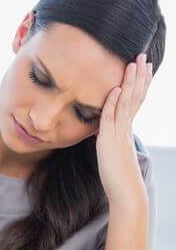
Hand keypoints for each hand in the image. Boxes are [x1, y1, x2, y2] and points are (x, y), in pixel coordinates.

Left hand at [95, 53, 152, 204]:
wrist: (126, 194)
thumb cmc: (118, 175)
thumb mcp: (112, 151)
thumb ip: (111, 137)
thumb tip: (105, 130)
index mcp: (126, 129)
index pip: (135, 100)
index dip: (139, 82)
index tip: (143, 66)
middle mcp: (126, 128)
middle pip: (135, 96)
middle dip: (138, 75)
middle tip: (143, 56)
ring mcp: (119, 134)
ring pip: (126, 103)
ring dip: (129, 82)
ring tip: (134, 63)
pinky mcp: (110, 142)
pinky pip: (112, 119)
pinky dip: (113, 103)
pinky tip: (115, 89)